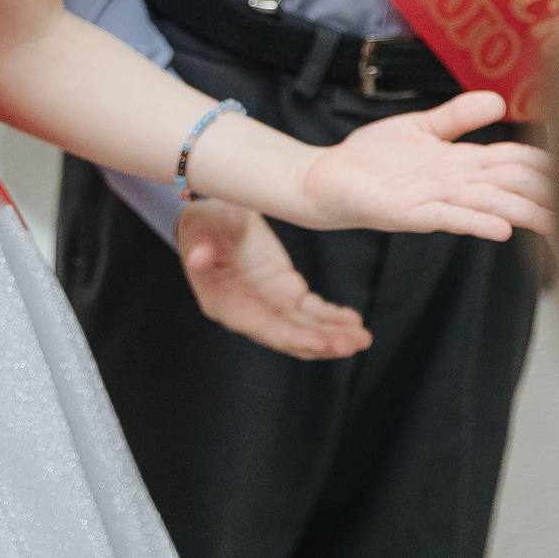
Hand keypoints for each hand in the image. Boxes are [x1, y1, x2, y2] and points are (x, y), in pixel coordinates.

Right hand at [178, 200, 372, 359]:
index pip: (265, 329)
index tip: (323, 343)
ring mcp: (272, 305)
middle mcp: (250, 313)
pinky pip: (314, 312)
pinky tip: (353, 320)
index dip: (295, 338)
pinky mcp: (287, 293)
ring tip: (361, 336)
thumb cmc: (203, 223)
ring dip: (334, 335)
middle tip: (353, 343)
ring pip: (307, 329)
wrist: (216, 215)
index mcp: (225, 304)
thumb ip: (198, 246)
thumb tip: (196, 257)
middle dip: (323, 343)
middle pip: (291, 336)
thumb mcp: (198, 228)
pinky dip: (334, 318)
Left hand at [298, 92, 553, 239]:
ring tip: (555, 221)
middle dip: (546, 194)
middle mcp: (454, 186)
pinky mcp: (407, 213)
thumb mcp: (420, 128)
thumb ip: (458, 116)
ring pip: (487, 205)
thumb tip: (500, 99)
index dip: (546, 163)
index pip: (514, 162)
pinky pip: (446, 218)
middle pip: (510, 187)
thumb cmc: (373, 158)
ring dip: (521, 213)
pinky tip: (501, 228)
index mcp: (461, 166)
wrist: (326, 177)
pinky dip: (474, 222)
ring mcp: (434, 201)